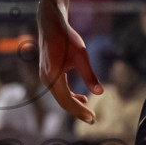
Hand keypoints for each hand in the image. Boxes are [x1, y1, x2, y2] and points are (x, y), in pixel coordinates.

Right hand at [37, 5, 102, 123]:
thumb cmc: (67, 38)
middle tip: (93, 119)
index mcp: (54, 77)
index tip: (93, 118)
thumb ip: (89, 75)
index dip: (80, 112)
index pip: (67, 101)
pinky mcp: (47, 73)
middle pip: (63, 102)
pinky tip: (81, 96)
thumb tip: (100, 93)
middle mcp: (46, 79)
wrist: (51, 24)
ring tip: (89, 109)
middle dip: (78, 111)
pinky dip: (69, 96)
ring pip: (60, 97)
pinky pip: (57, 90)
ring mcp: (45, 77)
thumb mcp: (81, 56)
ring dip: (74, 104)